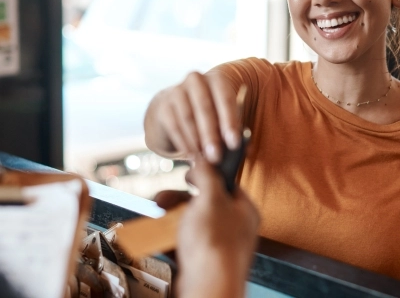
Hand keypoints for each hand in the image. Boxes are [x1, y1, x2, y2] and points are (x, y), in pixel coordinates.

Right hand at [144, 70, 241, 162]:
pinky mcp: (164, 106)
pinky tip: (190, 155)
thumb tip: (247, 149)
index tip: (235, 143)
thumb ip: (234, 132)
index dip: (230, 121)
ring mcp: (177, 91)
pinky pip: (174, 125)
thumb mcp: (223, 119)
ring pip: (188, 117)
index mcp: (217, 80)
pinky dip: (183, 142)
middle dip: (211, 134)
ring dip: (196, 141)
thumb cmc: (209, 116)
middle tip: (217, 157)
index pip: (226, 98)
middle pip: (205, 107)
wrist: (176, 109)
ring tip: (204, 159)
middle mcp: (196, 80)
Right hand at [155, 158, 258, 297]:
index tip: (188, 175)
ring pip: (192, 224)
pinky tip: (158, 235)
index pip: (226, 185)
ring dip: (171, 217)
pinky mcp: (204, 262)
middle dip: (178, 200)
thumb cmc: (213, 242)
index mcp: (244, 210)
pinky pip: (185, 243)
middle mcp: (235, 228)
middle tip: (162, 199)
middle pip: (204, 204)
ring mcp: (219, 247)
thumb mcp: (210, 197)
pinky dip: (170, 237)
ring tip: (155, 215)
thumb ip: (207, 174)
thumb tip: (203, 158)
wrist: (206, 288)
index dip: (206, 177)